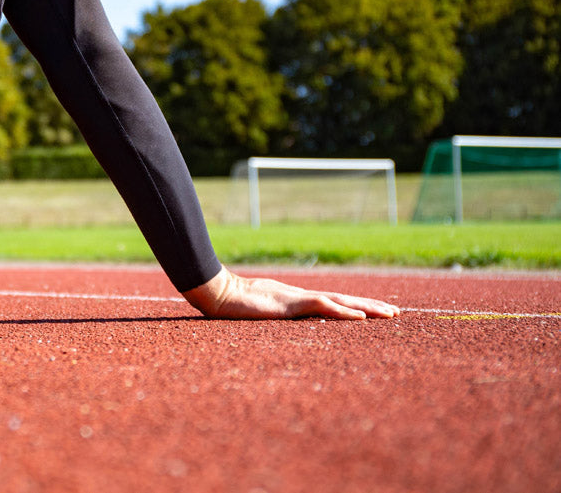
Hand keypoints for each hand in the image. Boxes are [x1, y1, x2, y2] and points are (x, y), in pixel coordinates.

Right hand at [182, 266, 399, 320]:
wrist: (218, 293)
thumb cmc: (232, 304)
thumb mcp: (258, 312)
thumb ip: (272, 315)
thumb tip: (274, 320)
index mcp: (296, 300)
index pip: (333, 303)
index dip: (355, 307)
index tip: (377, 312)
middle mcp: (302, 297)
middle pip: (343, 301)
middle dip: (371, 307)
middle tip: (397, 313)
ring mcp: (298, 299)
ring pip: (340, 302)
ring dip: (366, 309)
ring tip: (389, 314)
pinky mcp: (291, 303)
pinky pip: (322, 307)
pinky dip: (343, 313)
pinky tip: (360, 319)